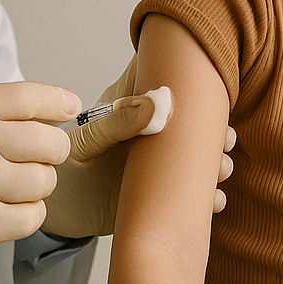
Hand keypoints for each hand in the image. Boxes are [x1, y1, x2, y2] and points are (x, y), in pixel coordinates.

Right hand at [0, 81, 79, 269]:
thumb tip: (49, 111)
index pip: (28, 98)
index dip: (59, 104)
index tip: (70, 110)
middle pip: (46, 142)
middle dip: (51, 151)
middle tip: (37, 158)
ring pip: (42, 182)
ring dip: (38, 186)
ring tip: (14, 187)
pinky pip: (28, 218)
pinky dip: (26, 215)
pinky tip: (6, 210)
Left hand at [41, 56, 234, 237]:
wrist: (60, 204)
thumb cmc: (68, 160)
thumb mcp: (89, 139)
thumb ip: (118, 122)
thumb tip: (157, 105)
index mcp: (138, 106)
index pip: (170, 81)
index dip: (194, 79)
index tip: (212, 86)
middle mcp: (156, 131)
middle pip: (197, 120)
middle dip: (215, 127)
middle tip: (223, 138)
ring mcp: (163, 162)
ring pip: (202, 156)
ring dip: (218, 162)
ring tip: (220, 169)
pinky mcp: (166, 194)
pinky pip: (196, 194)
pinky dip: (209, 197)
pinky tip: (213, 200)